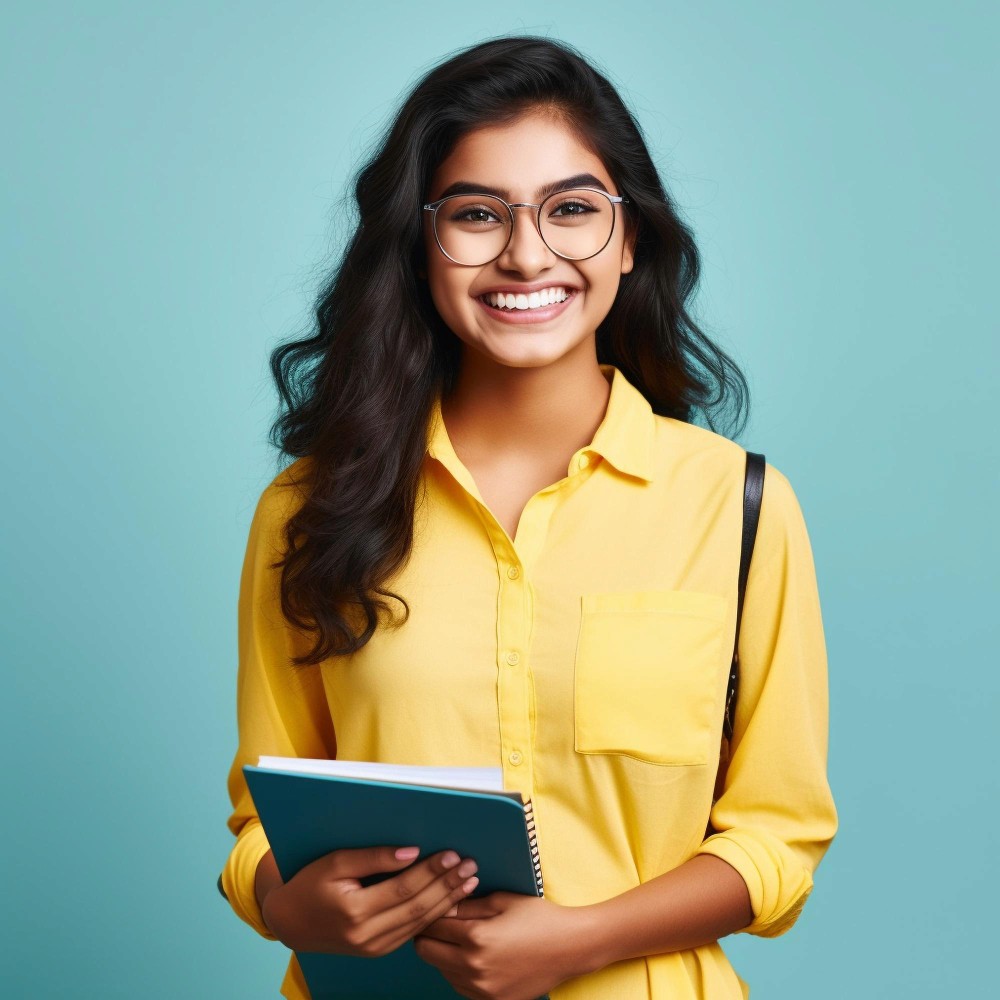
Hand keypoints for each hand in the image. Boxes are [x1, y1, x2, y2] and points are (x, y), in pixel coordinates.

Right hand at [258, 846, 479, 955]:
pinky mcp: (379, 951)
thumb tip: (412, 852)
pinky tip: (451, 900)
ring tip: (470, 881)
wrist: (291, 922)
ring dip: (448, 901)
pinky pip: (413, 932)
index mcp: (355, 911)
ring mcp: (374, 948)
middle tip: (472, 865)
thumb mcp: (336, 862)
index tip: (453, 854)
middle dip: (447, 885)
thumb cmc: (310, 885)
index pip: (404, 888)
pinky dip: (435, 915)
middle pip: (418, 907)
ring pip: (420, 923)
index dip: (431, 871)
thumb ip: (374, 858)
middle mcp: (367, 935)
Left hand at [414, 892, 597, 999]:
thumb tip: (441, 905)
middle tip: (440, 922)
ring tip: (460, 938)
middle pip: (427, 951)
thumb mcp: (502, 900)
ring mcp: (482, 990)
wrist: (571, 949)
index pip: (432, 925)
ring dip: (443, 954)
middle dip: (429, 935)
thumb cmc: (538, 918)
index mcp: (476, 937)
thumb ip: (468, 904)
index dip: (430, 913)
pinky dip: (459, 972)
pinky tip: (475, 956)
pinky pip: (459, 987)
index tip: (432, 906)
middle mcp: (474, 968)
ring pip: (441, 971)